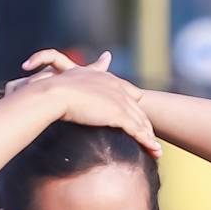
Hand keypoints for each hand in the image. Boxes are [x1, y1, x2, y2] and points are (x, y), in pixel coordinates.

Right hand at [8, 52, 157, 152]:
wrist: (53, 94)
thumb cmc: (55, 88)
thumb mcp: (75, 75)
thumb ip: (91, 68)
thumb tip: (102, 58)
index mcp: (107, 79)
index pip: (129, 94)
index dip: (135, 109)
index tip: (140, 120)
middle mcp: (116, 88)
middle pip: (138, 110)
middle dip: (147, 126)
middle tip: (153, 140)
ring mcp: (118, 101)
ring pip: (141, 122)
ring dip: (150, 138)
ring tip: (157, 151)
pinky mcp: (117, 114)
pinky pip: (138, 131)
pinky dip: (148, 142)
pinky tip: (154, 151)